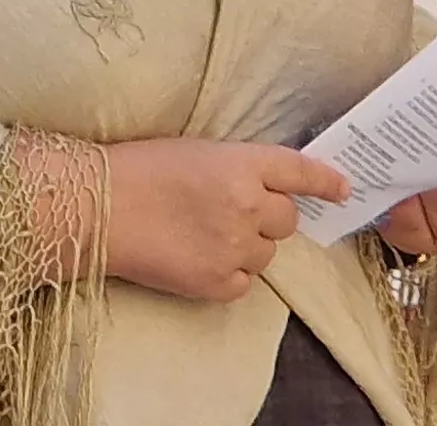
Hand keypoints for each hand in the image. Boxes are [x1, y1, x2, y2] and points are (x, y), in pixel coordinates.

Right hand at [99, 138, 346, 302]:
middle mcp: (247, 205)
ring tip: (200, 235)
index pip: (298, 172)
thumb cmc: (134, 171)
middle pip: (287, 220)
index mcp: (241, 164)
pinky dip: (227, 275)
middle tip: (229, 213)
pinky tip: (195, 259)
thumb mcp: (194, 152)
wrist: (93, 209)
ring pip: (266, 254)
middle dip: (267, 218)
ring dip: (246, 247)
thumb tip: (266, 191)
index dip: (324, 181)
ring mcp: (234, 247)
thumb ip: (237, 169)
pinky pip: (244, 284)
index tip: (343, 189)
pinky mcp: (217, 282)